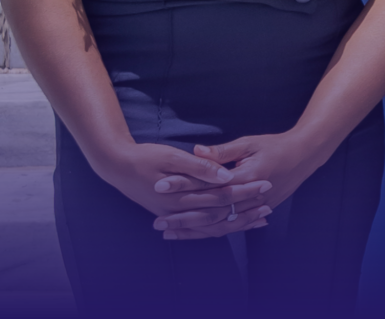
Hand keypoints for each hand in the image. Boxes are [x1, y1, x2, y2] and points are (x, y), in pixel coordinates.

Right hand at [91, 142, 269, 227]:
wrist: (116, 166)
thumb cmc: (144, 157)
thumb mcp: (172, 157)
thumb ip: (199, 167)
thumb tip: (224, 176)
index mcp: (181, 195)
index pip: (221, 195)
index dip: (244, 191)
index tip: (265, 184)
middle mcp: (178, 210)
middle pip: (219, 213)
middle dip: (245, 209)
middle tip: (269, 205)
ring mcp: (173, 215)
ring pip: (210, 225)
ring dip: (235, 223)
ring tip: (259, 220)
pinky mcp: (170, 214)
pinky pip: (197, 227)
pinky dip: (217, 227)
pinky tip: (231, 224)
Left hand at [148, 132, 329, 238]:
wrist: (305, 155)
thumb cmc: (276, 145)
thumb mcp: (250, 143)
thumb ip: (222, 151)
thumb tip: (195, 151)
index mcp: (247, 176)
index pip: (209, 183)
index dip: (184, 185)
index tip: (160, 185)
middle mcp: (250, 196)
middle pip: (211, 209)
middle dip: (182, 216)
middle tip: (157, 221)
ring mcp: (255, 206)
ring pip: (219, 223)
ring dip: (193, 229)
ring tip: (168, 232)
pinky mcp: (258, 211)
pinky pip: (231, 226)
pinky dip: (211, 231)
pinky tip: (192, 235)